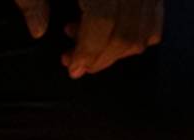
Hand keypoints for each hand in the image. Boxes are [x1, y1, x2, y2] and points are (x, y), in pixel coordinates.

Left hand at [12, 1, 163, 78]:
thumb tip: (38, 31)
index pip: (104, 22)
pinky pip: (155, 17)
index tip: (72, 67)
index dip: (89, 50)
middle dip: (103, 57)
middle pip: (129, 32)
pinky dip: (139, 33)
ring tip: (87, 42)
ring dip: (120, 49)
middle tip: (77, 64)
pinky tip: (110, 31)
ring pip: (147, 29)